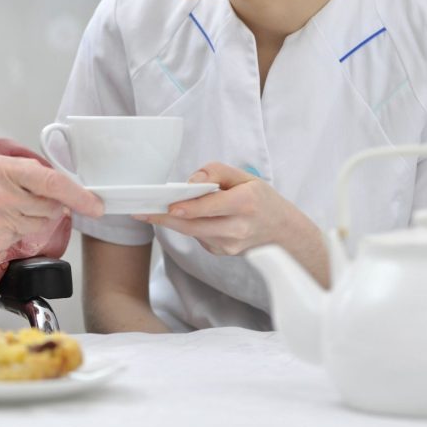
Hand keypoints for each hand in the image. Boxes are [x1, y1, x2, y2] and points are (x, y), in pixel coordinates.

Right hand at [0, 155, 102, 255]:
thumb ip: (18, 172)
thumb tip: (50, 183)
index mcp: (3, 170)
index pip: (53, 182)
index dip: (79, 195)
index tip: (95, 204)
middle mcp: (4, 196)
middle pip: (51, 207)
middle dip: (51, 205)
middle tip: (31, 200)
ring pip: (38, 224)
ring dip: (33, 218)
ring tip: (5, 208)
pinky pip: (20, 237)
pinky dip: (15, 230)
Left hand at [136, 162, 323, 262]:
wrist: (284, 234)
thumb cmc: (262, 201)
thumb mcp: (246, 177)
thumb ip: (217, 172)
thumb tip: (191, 182)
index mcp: (246, 203)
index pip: (211, 206)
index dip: (188, 207)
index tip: (169, 205)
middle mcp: (238, 228)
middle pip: (194, 225)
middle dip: (166, 218)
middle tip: (141, 211)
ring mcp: (230, 245)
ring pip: (193, 233)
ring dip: (172, 223)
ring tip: (151, 212)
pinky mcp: (223, 253)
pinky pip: (199, 238)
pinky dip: (190, 227)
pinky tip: (187, 218)